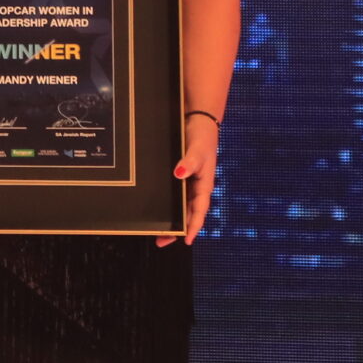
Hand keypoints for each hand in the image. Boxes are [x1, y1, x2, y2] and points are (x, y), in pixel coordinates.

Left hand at [159, 115, 219, 246]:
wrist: (198, 121)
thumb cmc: (202, 136)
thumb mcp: (197, 149)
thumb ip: (190, 162)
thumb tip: (180, 174)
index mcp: (204, 185)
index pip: (199, 210)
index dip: (194, 226)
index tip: (186, 240)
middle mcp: (197, 187)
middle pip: (188, 213)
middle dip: (178, 229)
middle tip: (162, 241)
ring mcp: (188, 183)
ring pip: (181, 206)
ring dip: (172, 219)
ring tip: (158, 232)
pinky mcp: (180, 176)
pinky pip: (175, 195)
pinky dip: (168, 204)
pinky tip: (158, 209)